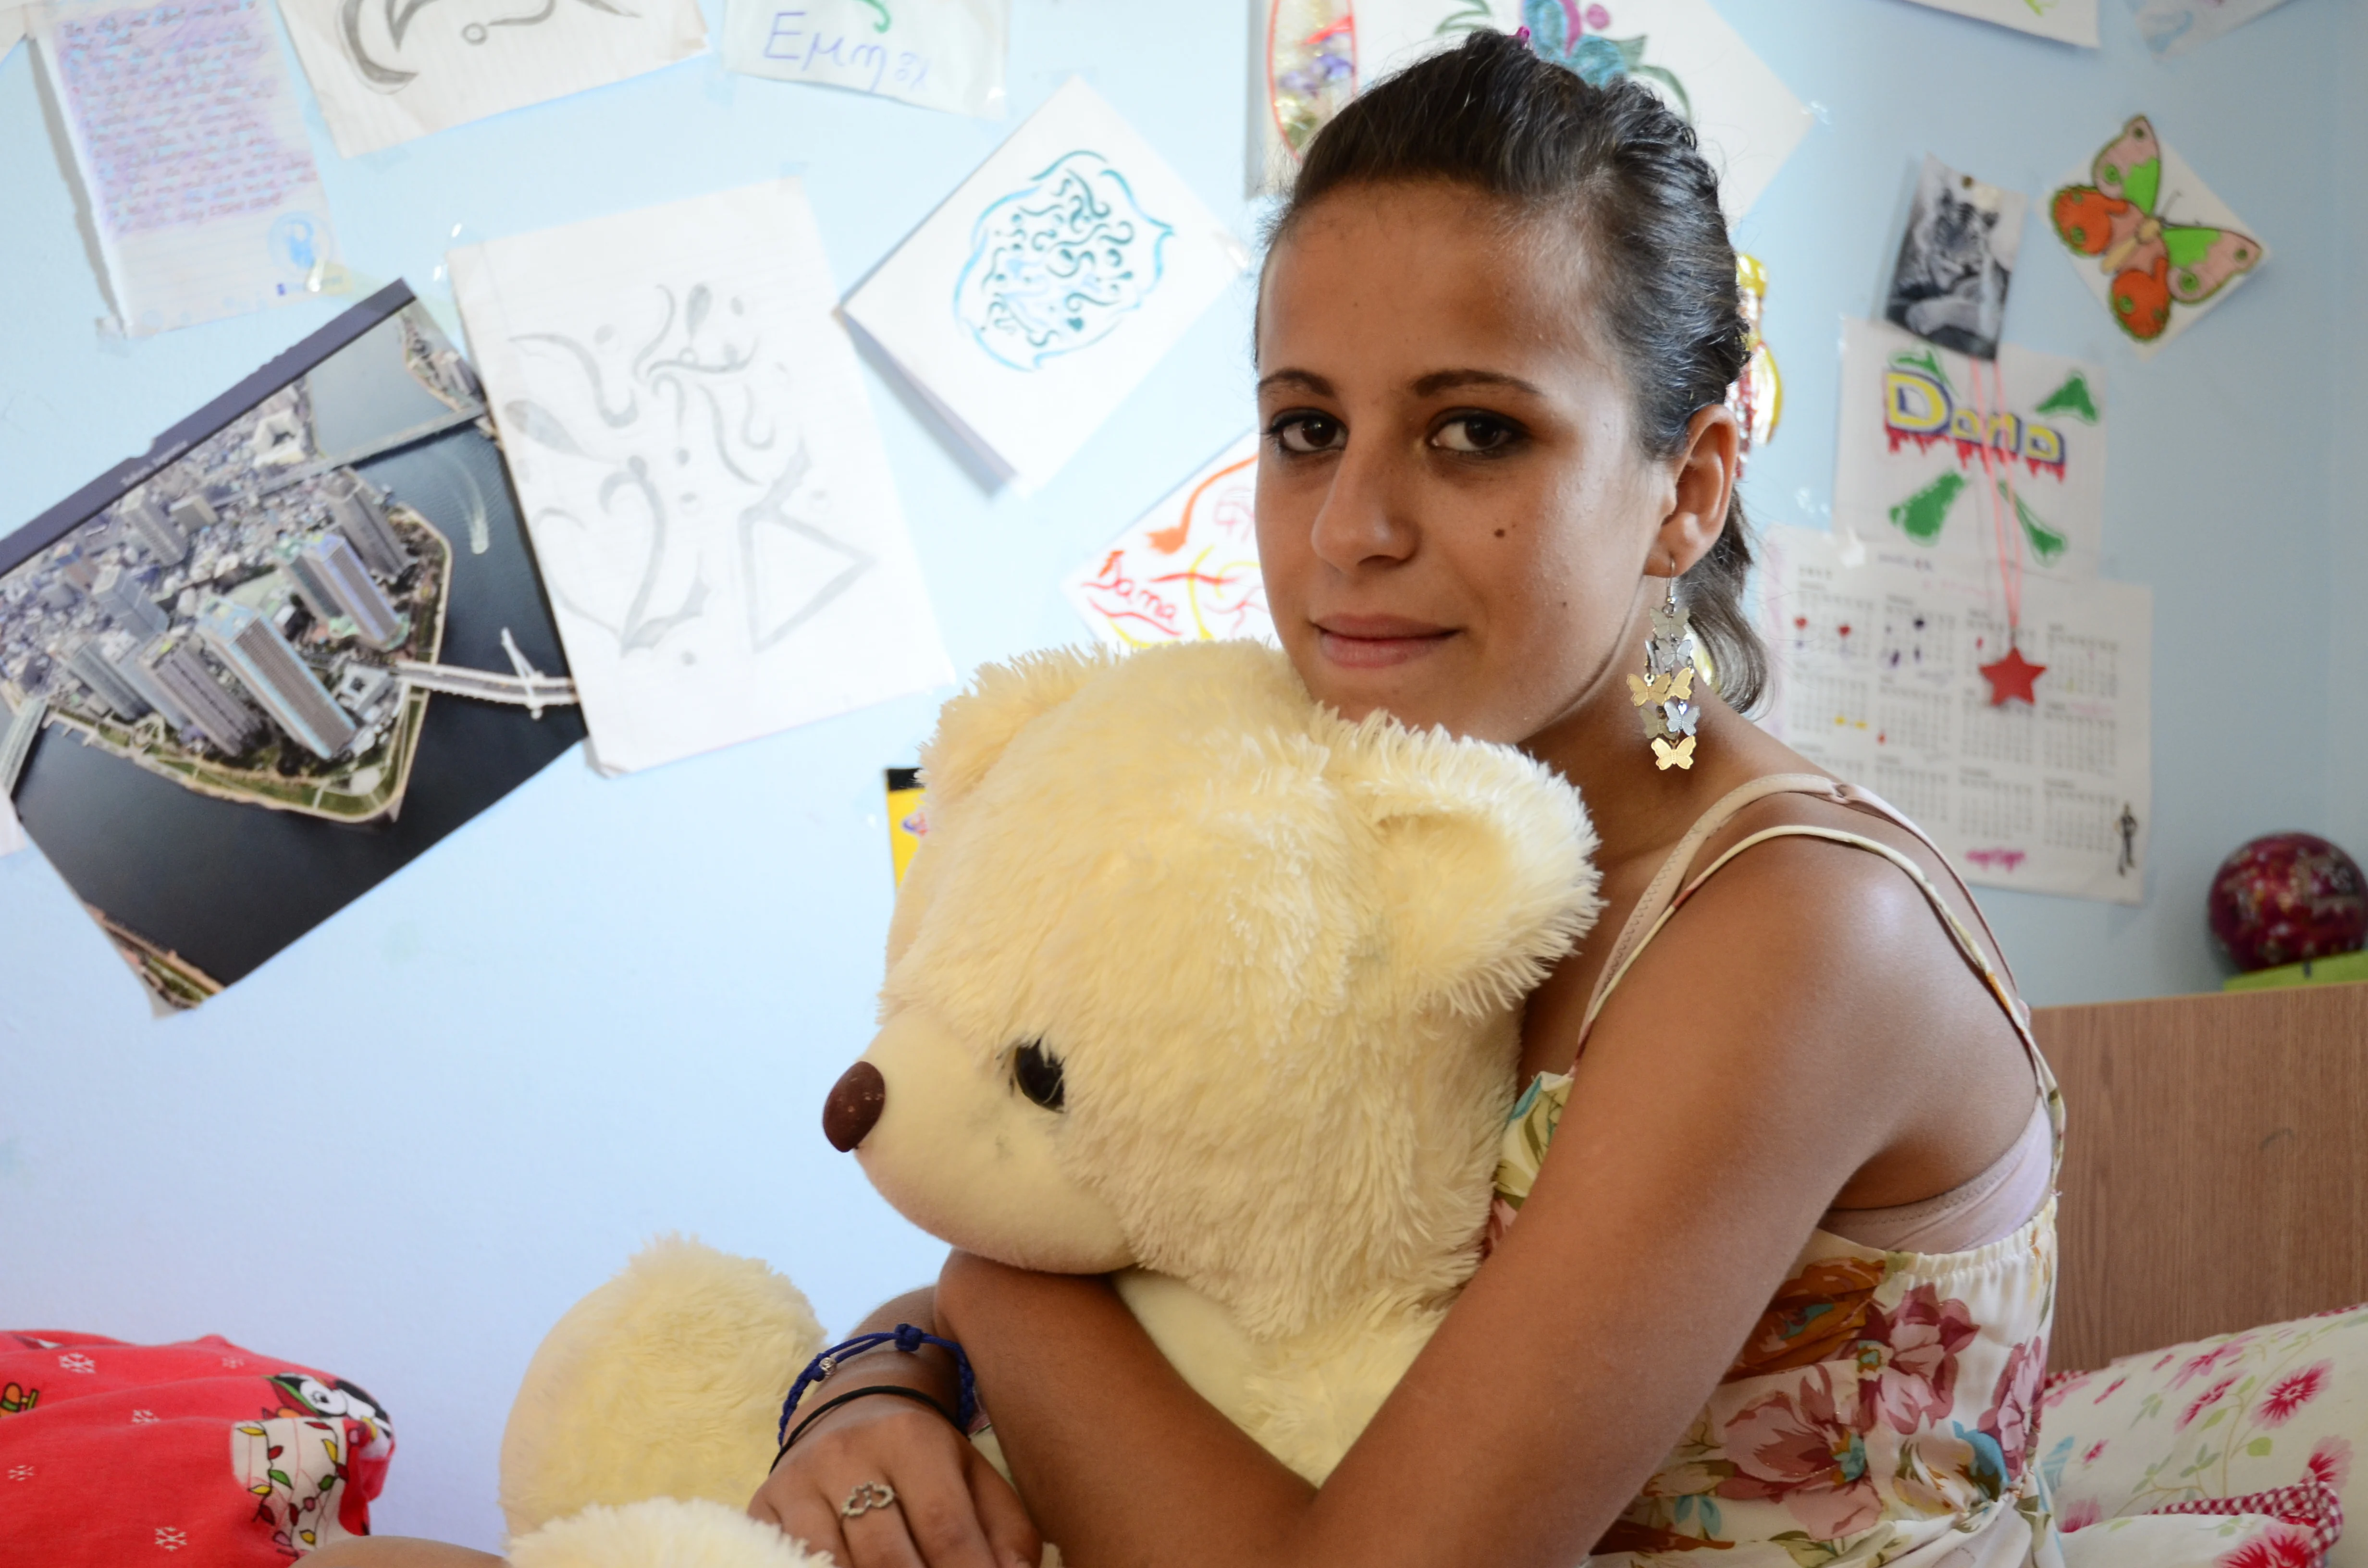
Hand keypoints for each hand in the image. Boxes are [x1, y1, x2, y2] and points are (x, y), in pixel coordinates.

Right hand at [748, 1389, 1041, 1567]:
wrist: (851, 1405)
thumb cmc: (926, 1456)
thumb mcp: (974, 1475)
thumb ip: (1006, 1531)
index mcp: (911, 1438)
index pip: (944, 1529)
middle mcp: (848, 1453)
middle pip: (887, 1556)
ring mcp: (799, 1480)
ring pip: (834, 1565)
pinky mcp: (763, 1504)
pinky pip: (788, 1561)